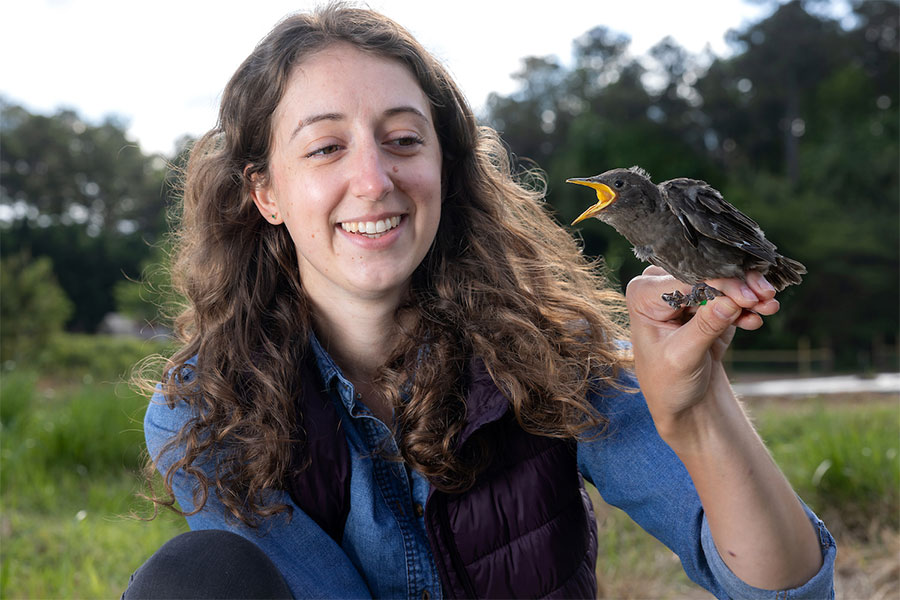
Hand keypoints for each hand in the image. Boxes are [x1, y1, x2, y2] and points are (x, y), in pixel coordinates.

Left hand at [625, 266, 778, 442]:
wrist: (681, 401)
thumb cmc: (668, 382)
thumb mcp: (683, 357)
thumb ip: (705, 327)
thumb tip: (729, 301)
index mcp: (643, 294)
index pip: (685, 279)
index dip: (718, 284)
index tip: (747, 296)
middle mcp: (660, 286)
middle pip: (706, 274)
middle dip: (739, 284)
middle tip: (767, 295)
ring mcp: (685, 292)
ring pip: (723, 282)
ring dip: (749, 293)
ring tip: (770, 306)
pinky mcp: (706, 303)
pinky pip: (732, 297)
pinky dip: (748, 306)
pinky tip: (758, 319)